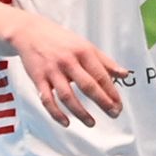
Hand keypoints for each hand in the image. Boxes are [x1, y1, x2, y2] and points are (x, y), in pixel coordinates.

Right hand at [2, 11, 129, 126]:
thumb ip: (105, 61)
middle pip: (87, 86)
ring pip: (67, 96)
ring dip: (80, 112)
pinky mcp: (38, 79)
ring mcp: (52, 71)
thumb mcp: (85, 45)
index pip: (101, 75)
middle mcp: (68, 61)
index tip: (119, 104)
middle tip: (114, 114)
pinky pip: (47, 100)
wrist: (30, 32)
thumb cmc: (61, 40)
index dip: (112, 92)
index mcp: (83, 52)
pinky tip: (66, 122)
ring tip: (91, 123)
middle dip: (103, 102)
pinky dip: (56, 113)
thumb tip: (124, 74)